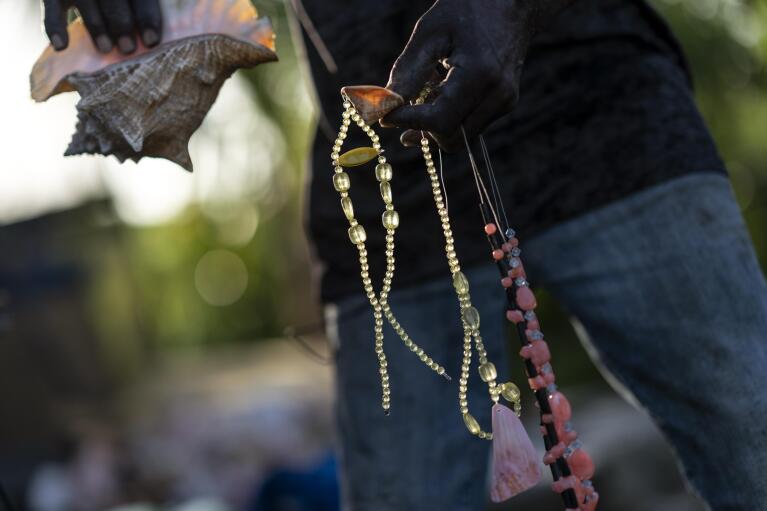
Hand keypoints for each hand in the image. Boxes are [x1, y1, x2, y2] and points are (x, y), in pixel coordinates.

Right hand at [43, 0, 162, 53]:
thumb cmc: (122, 3)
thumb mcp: (132, 2)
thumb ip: (143, 11)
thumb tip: (157, 44)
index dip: (146, 17)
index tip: (152, 41)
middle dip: (121, 23)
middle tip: (128, 49)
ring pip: (85, 1)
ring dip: (96, 25)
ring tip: (105, 49)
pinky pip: (50, 8)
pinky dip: (54, 26)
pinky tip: (62, 46)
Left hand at [381, 0, 569, 149]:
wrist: (514, 2)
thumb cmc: (469, 9)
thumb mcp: (430, 32)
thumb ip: (408, 72)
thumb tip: (386, 107)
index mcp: (481, 75)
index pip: (439, 120)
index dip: (408, 122)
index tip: (385, 116)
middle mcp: (498, 96)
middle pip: (451, 138)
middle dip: (422, 129)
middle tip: (400, 111)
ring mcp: (505, 103)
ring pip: (460, 136)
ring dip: (435, 123)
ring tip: (426, 89)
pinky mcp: (504, 104)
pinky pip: (469, 125)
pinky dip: (449, 116)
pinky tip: (441, 89)